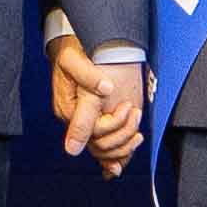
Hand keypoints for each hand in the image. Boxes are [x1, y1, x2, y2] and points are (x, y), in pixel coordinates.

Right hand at [48, 33, 146, 179]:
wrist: (75, 41)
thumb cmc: (74, 50)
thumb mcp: (76, 62)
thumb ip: (89, 79)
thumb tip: (104, 92)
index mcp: (69, 110)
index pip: (94, 133)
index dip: (115, 126)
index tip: (128, 108)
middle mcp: (75, 120)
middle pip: (99, 145)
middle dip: (122, 136)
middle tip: (136, 114)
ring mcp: (85, 121)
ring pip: (102, 150)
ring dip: (123, 148)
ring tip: (138, 133)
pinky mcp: (94, 118)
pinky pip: (102, 146)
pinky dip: (113, 157)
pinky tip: (120, 165)